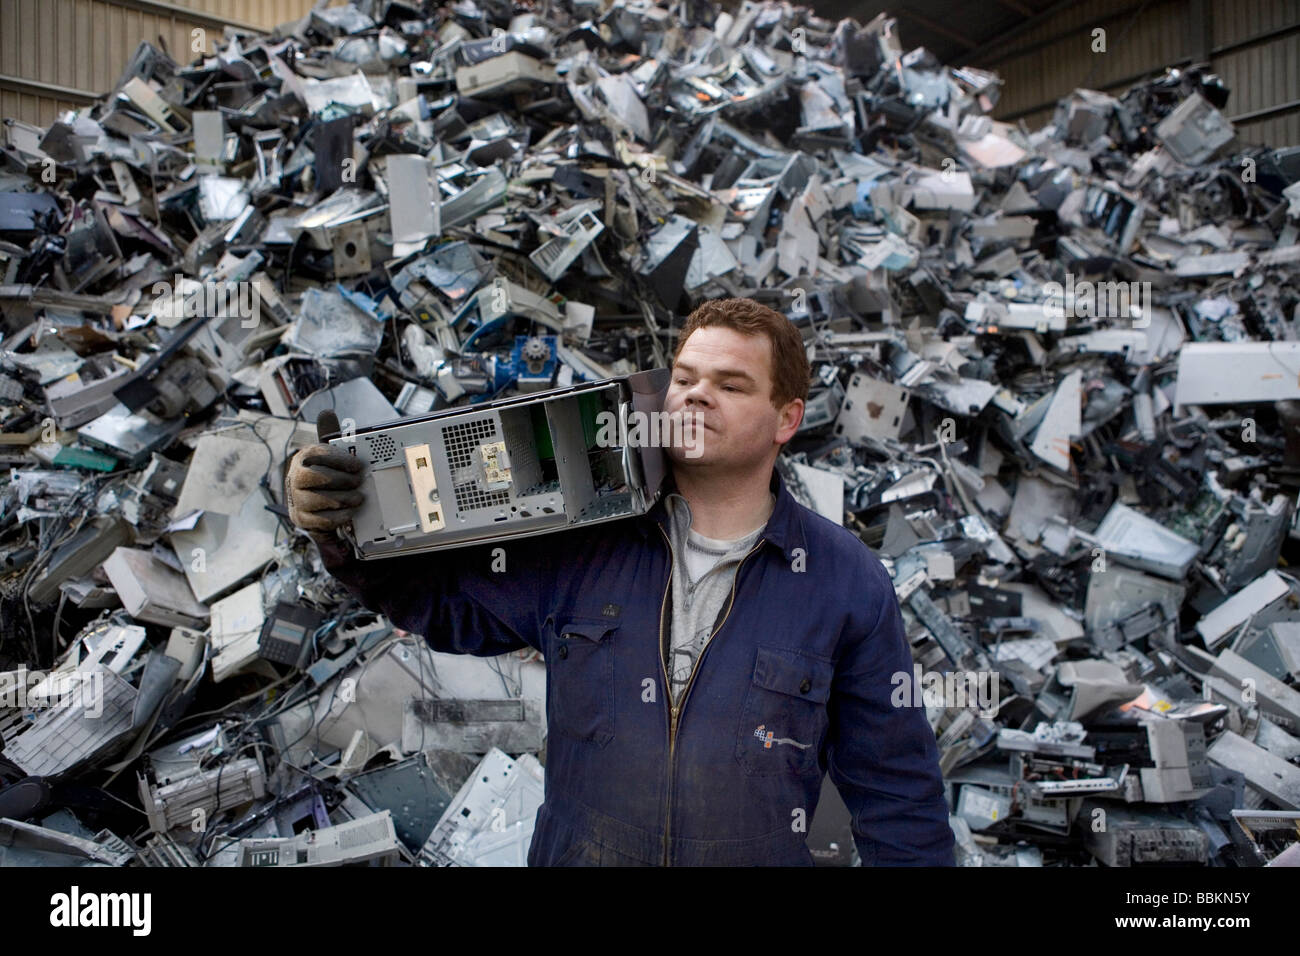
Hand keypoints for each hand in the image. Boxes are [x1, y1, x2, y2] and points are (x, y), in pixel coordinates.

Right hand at [286, 410, 364, 535]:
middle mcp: (295, 477)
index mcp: (303, 458)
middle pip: (318, 477)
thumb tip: (326, 413)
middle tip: (359, 481)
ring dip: (343, 499)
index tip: (358, 465)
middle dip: (343, 480)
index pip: (319, 455)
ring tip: (358, 497)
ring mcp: (296, 499)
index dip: (340, 460)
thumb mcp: (327, 456)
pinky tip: (350, 512)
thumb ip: (330, 436)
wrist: (313, 506)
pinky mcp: (301, 519)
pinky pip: (321, 520)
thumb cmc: (324, 476)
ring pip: (320, 500)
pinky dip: (339, 516)